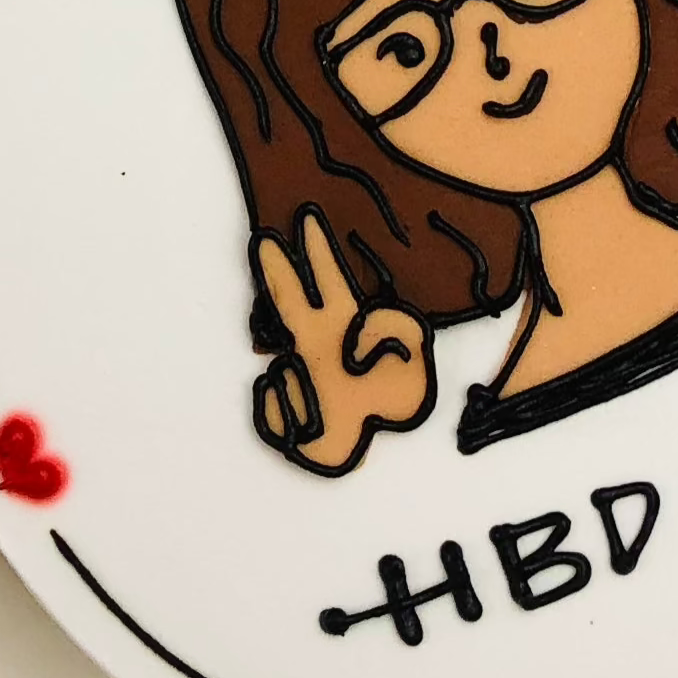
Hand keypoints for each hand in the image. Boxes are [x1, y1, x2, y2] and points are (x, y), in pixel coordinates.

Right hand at [250, 211, 433, 473]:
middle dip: (277, 268)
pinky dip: (288, 417)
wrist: (361, 459)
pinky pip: (270, 405)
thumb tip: (356, 329)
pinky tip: (305, 423)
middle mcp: (314, 345)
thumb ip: (397, 333)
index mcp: (343, 329)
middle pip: (289, 297)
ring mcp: (294, 374)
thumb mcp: (413, 370)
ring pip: (281, 370)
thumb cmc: (385, 413)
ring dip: (299, 393)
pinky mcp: (276, 408)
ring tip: (319, 408)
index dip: (317, 249)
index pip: (327, 280)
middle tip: (264, 239)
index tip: (307, 218)